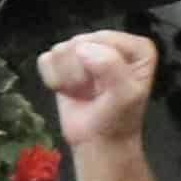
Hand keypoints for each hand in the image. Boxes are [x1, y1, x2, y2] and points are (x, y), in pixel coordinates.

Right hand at [39, 28, 155, 151]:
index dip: (98, 64)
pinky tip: (68, 91)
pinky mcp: (63, 62)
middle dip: (80, 73)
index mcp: (135, 47)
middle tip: (92, 92)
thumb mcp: (126, 95)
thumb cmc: (117, 119)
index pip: (103, 39)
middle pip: (78, 43)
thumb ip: (111, 67)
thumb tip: (81, 49)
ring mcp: (85, 50)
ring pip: (60, 51)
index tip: (105, 87)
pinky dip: (53, 80)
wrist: (98, 141)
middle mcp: (111, 43)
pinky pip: (45, 60)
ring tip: (82, 93)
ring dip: (67, 79)